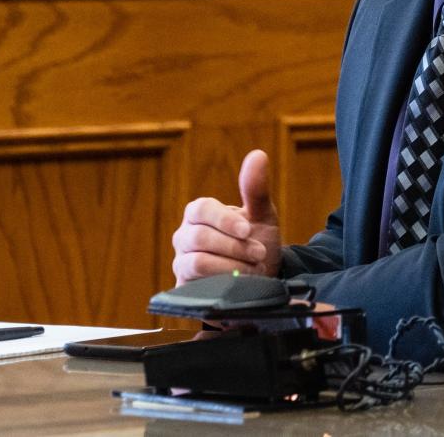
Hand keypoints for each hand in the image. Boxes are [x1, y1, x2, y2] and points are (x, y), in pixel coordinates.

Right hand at [172, 149, 282, 283]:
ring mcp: (182, 263)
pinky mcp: (184, 288)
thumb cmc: (257, 240)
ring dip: (231, 266)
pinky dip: (222, 282)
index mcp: (199, 213)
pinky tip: (240, 282)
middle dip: (235, 247)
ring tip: (254, 268)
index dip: (224, 219)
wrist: (261, 278)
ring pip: (198, 262)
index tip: (247, 230)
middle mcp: (184, 236)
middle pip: (200, 237)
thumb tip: (258, 155)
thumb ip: (256, 188)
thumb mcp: (262, 215)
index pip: (201, 209)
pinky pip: (195, 285)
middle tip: (260, 253)